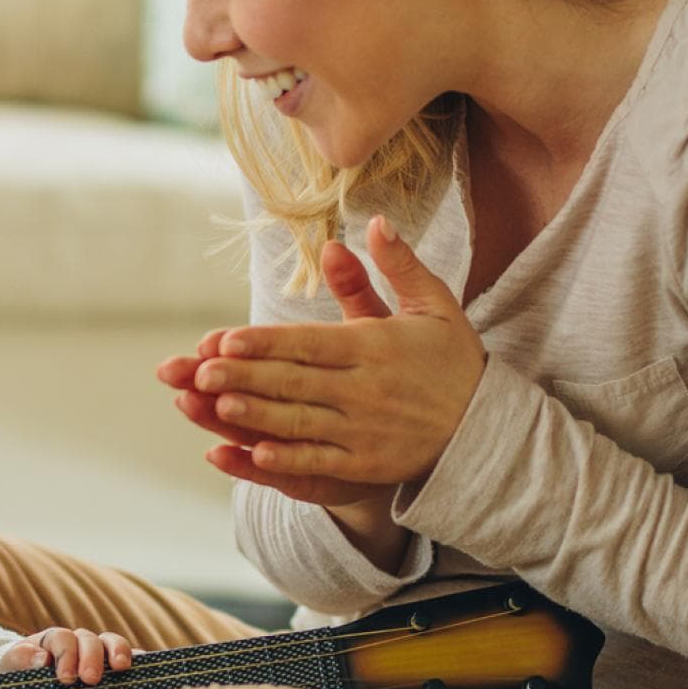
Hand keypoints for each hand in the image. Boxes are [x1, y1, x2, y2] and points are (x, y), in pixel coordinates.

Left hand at [3, 627, 133, 683]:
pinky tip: (142, 672)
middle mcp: (78, 641)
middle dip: (91, 657)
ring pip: (111, 642)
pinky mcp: (112, 666)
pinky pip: (129, 657)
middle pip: (89, 639)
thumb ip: (21, 659)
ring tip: (121, 667)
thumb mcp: (12, 666)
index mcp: (53, 640)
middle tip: (90, 679)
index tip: (65, 678)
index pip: (62, 638)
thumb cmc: (20, 674)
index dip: (66, 655)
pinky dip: (137, 660)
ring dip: (118, 652)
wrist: (27, 681)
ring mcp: (97, 652)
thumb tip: (42, 658)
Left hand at [155, 215, 486, 504]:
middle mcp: (367, 390)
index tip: (225, 340)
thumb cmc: (454, 361)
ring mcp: (366, 432)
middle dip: (245, 377)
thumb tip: (373, 222)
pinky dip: (287, 460)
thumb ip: (397, 266)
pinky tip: (254, 454)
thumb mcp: (434, 305)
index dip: (265, 342)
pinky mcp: (367, 466)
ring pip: (300, 422)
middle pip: (296, 382)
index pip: (311, 343)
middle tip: (199, 372)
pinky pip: (320, 463)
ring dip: (255, 416)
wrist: (488, 429)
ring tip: (213, 406)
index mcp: (377, 347)